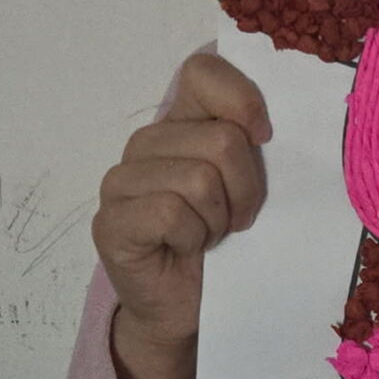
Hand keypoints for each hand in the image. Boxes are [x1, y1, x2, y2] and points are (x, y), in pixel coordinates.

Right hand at [91, 53, 270, 378]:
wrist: (192, 307)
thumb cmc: (228, 240)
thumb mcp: (251, 181)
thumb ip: (253, 141)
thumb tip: (268, 124)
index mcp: (181, 121)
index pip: (202, 70)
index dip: (243, 100)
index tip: (265, 138)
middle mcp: (146, 142)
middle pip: (221, 139)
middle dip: (247, 188)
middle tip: (237, 218)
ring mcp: (121, 181)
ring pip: (198, 178)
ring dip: (219, 218)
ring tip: (211, 235)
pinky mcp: (111, 222)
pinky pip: (168, 213)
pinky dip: (192, 237)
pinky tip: (186, 250)